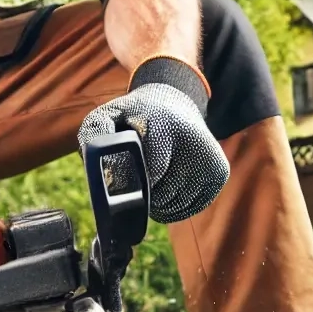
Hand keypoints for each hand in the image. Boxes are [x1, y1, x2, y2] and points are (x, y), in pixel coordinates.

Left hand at [78, 59, 228, 223]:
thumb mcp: (109, 115)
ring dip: (156, 205)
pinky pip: (190, 207)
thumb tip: (93, 157)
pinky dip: (173, 207)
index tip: (120, 186)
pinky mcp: (219, 172)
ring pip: (174, 205)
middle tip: (135, 180)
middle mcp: (192, 139)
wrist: (175, 104)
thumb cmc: (134, 116)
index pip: (149, 174)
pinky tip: (166, 187)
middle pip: (160, 195)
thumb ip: (95, 134)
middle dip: (141, 196)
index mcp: (162, 123)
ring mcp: (209, 157)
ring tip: (150, 181)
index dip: (131, 187)